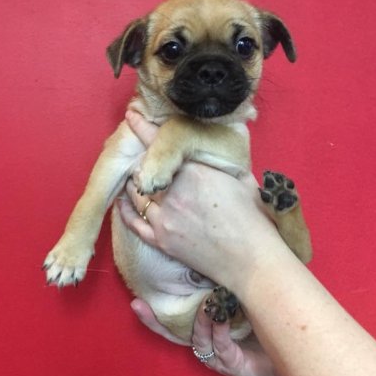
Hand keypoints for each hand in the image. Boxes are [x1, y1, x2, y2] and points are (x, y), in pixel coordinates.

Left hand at [118, 111, 285, 291]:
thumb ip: (218, 162)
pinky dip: (125, 209)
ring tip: (134, 175)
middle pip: (142, 168)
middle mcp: (172, 192)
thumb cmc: (252, 218)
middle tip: (137, 152)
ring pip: (135, 193)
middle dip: (139, 159)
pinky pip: (133, 222)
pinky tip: (123, 202)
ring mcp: (163, 218)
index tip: (132, 116)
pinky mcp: (161, 241)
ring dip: (133, 182)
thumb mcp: (240, 178)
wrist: (251, 260)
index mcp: (193, 172)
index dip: (142, 127)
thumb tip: (212, 149)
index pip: (159, 144)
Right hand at [131, 296, 311, 375]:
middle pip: (173, 334)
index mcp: (206, 328)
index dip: (154, 311)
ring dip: (199, 322)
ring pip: (196, 339)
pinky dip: (220, 331)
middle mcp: (206, 343)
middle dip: (155, 320)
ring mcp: (217, 355)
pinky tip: (224, 318)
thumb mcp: (245, 298)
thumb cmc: (271, 322)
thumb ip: (228, 282)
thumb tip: (217, 251)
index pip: (174, 319)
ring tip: (205, 307)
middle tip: (139, 305)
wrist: (296, 355)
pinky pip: (220, 346)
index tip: (136, 297)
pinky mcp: (231, 364)